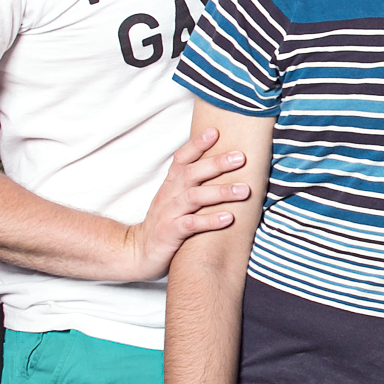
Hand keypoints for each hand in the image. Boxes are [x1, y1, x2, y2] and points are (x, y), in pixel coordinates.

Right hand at [123, 127, 250, 280]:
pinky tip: (228, 218)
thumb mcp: (176, 198)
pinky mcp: (170, 233)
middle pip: (191, 173)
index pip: (182, 159)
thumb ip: (195, 182)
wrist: (139, 252)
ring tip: (244, 190)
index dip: (197, 144)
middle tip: (241, 157)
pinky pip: (190, 225)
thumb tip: (225, 164)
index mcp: (171, 184)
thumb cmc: (166, 221)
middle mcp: (169, 195)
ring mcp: (168, 213)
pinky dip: (209, 221)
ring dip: (220, 193)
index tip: (215, 131)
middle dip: (216, 164)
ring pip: (193, 197)